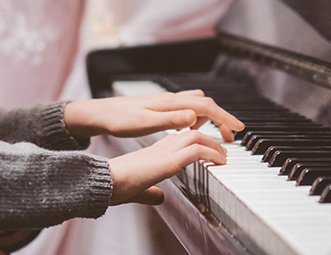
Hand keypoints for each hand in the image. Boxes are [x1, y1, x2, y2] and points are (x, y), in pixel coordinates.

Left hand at [64, 90, 243, 141]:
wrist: (99, 112)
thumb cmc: (119, 120)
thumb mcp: (144, 124)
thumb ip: (170, 121)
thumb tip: (193, 117)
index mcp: (170, 103)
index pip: (206, 108)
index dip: (225, 118)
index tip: (239, 130)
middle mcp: (170, 99)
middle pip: (205, 104)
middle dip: (221, 118)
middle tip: (230, 136)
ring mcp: (165, 101)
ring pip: (196, 104)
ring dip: (209, 117)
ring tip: (213, 134)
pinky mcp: (159, 106)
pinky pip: (186, 108)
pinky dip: (196, 117)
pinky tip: (189, 128)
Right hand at [108, 129, 226, 204]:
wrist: (105, 181)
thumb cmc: (115, 185)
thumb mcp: (138, 190)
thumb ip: (150, 193)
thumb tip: (159, 198)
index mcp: (153, 152)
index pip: (180, 139)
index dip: (196, 142)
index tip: (208, 150)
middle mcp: (161, 147)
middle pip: (191, 133)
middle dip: (210, 139)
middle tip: (223, 151)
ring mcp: (165, 151)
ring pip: (196, 136)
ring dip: (214, 145)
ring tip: (224, 156)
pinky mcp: (168, 160)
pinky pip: (196, 150)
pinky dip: (211, 153)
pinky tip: (219, 162)